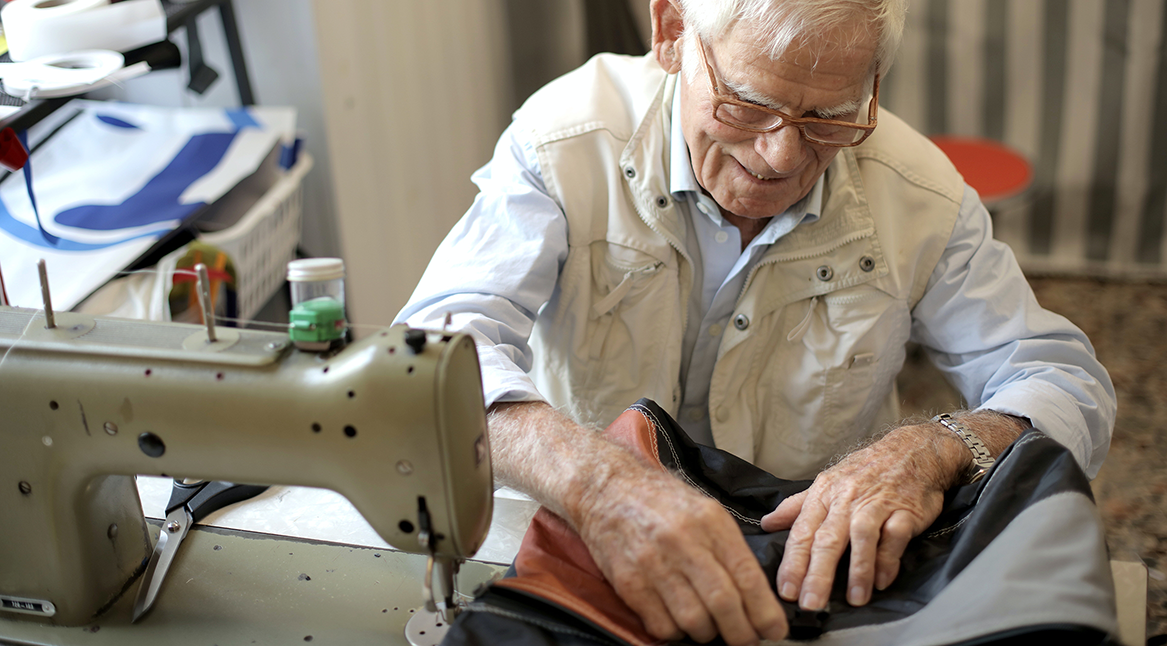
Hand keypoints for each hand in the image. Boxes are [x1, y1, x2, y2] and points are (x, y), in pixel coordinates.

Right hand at [577, 467, 788, 644]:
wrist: (606, 488)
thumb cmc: (660, 500)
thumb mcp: (704, 509)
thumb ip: (729, 547)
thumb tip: (756, 593)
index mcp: (709, 522)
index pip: (746, 576)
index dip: (765, 611)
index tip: (774, 629)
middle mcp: (683, 542)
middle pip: (723, 604)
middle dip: (742, 633)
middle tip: (747, 640)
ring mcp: (653, 563)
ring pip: (694, 621)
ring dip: (708, 634)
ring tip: (711, 629)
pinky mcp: (629, 582)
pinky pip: (662, 626)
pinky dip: (676, 632)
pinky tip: (678, 621)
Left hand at [760, 425, 962, 610]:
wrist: (912, 450)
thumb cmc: (865, 471)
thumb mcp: (827, 482)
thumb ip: (797, 506)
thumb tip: (767, 523)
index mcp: (824, 494)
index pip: (802, 532)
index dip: (793, 562)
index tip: (785, 590)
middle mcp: (847, 499)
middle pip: (828, 539)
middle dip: (817, 573)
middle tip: (810, 603)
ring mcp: (877, 505)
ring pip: (861, 537)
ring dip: (858, 570)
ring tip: (854, 599)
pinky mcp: (906, 511)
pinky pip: (895, 536)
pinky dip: (889, 559)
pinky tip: (882, 581)